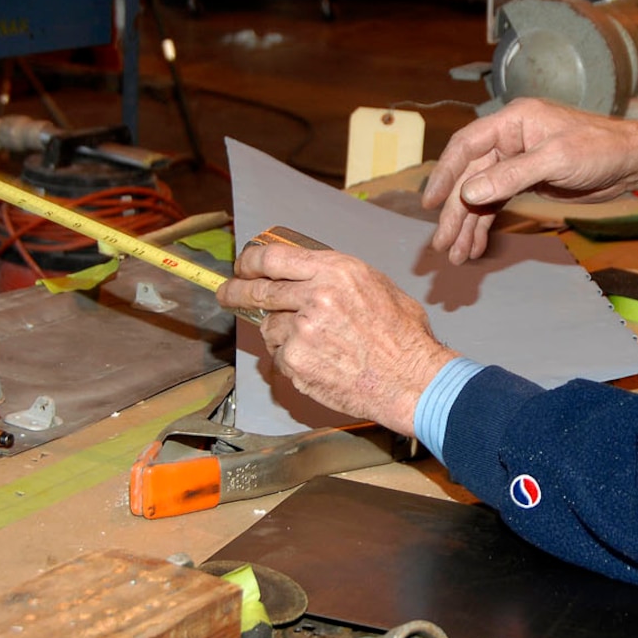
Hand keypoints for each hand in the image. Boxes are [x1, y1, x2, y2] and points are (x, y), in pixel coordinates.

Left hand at [216, 241, 457, 434]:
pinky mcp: (296, 361)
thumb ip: (337, 278)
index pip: (275, 257)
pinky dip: (292, 360)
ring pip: (270, 328)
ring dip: (281, 334)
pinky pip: (280, 357)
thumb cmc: (403, 338)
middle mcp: (314, 296)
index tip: (243, 266)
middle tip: (226, 294)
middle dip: (236, 291)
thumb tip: (306, 275)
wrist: (412, 380)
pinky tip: (320, 364)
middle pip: (258, 290)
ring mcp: (301, 331)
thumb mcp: (377, 287)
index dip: (251, 260)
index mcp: (336, 271)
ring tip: (315, 345)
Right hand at [420, 99, 637, 262]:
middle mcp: (509, 139)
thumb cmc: (600, 149)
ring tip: (456, 255)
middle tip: (442, 245)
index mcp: (513, 121)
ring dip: (467, 225)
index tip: (430, 205)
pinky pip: (497, 203)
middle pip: (471, 177)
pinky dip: (485, 225)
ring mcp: (517, 162)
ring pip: (482, 195)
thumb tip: (469, 193)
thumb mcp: (556, 160)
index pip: (467, 146)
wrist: (632, 162)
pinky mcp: (527, 181)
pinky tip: (475, 245)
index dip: (445, 174)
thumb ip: (511, 175)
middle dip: (455, 213)